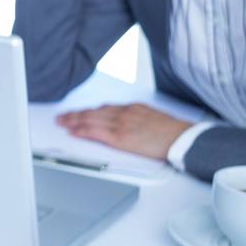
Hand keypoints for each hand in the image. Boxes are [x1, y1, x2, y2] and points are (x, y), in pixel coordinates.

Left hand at [54, 103, 190, 160]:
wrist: (182, 138)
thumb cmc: (172, 132)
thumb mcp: (152, 118)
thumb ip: (137, 118)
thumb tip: (128, 122)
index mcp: (132, 108)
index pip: (105, 108)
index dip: (90, 111)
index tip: (80, 112)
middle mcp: (124, 113)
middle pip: (94, 112)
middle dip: (76, 114)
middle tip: (63, 117)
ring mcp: (121, 124)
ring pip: (91, 120)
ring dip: (74, 121)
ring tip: (62, 123)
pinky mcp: (120, 137)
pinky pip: (96, 132)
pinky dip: (83, 131)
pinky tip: (74, 132)